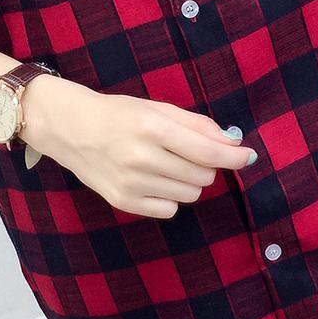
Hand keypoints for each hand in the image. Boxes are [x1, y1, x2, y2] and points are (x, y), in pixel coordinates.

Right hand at [18, 74, 256, 218]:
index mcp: (152, 127)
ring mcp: (131, 184)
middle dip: (206, 165)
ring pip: (190, 194)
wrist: (70, 129)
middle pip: (203, 176)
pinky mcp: (124, 202)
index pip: (206, 152)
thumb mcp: (157, 109)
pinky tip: (153, 181)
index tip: (248, 157)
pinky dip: (170, 197)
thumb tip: (232, 144)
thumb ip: (197, 126)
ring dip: (189, 181)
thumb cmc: (118, 115)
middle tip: (187, 153)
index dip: (233, 157)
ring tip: (166, 165)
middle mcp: (141, 157)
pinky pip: (170, 209)